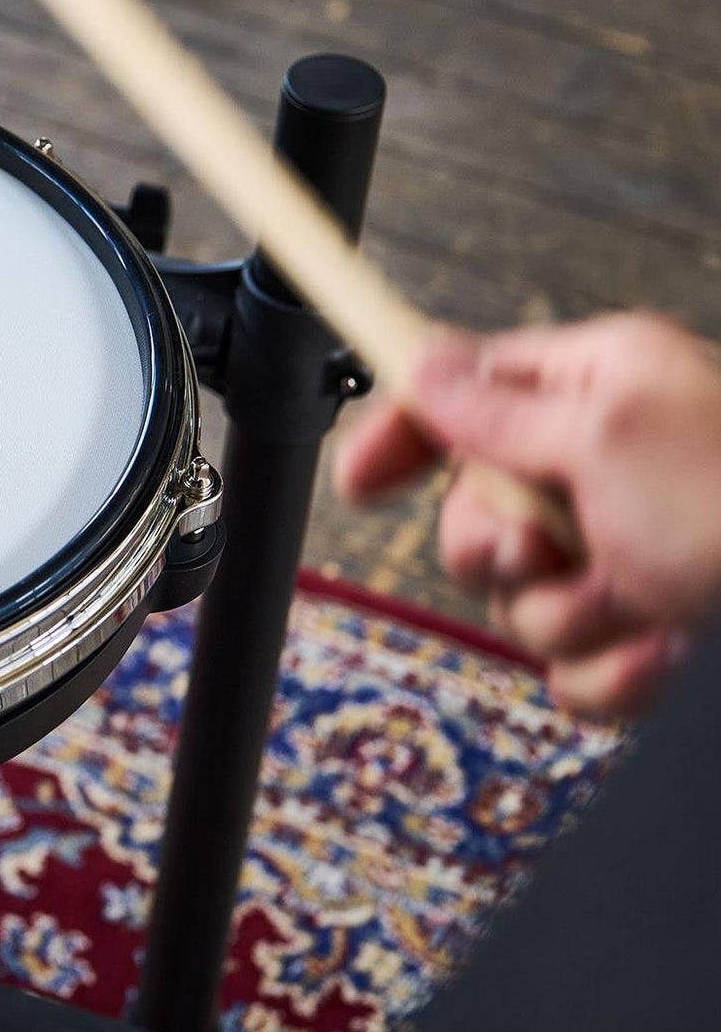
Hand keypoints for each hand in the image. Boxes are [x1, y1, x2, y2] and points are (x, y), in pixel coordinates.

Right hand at [335, 312, 720, 717]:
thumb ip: (496, 406)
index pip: (463, 395)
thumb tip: (423, 360)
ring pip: (519, 604)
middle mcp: (608, 469)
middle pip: (473, 515)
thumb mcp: (608, 434)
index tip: (359, 482)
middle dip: (499, 549)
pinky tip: (672, 648)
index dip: (403, 434)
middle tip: (546, 547)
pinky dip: (618, 671)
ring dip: (574, 616)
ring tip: (649, 600)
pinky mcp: (645, 636)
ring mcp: (626, 558)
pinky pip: (572, 671)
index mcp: (600, 389)